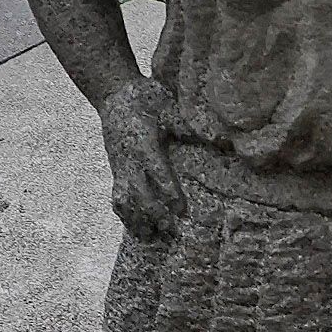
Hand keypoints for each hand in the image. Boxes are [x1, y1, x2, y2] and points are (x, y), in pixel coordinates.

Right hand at [98, 78, 183, 238]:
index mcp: (143, 143)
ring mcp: (120, 167)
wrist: (113, 94)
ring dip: (136, 219)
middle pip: (138, 192)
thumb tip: (219, 139)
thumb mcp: (167, 106)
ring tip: (151, 236)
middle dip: (153, 212)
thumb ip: (186, 125)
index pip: (155, 171)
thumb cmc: (144, 98)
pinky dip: (125, 214)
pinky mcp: (116, 171)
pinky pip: (116, 197)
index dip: (167, 191)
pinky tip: (136, 228)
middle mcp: (128, 159)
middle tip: (171, 229)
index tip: (180, 208)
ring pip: (124, 199)